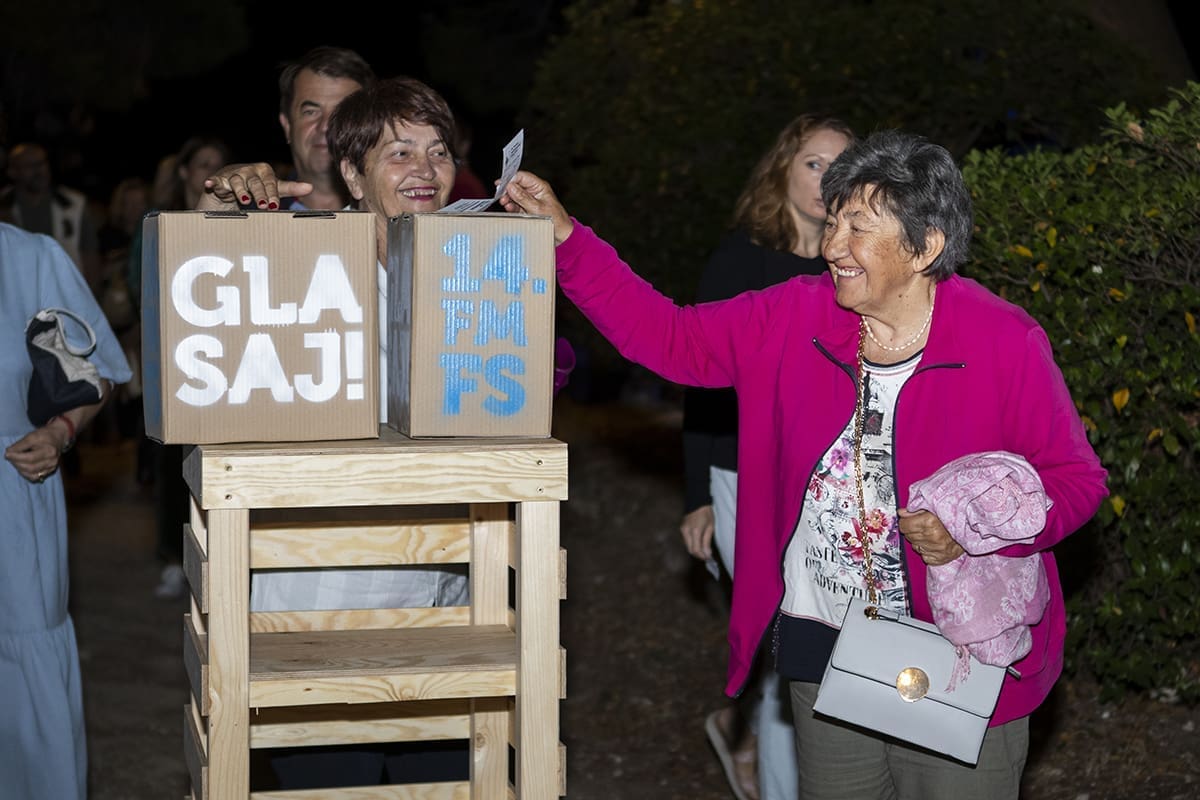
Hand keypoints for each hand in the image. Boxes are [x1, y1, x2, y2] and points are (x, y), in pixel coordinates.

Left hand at [5, 424, 66, 483]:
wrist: (58, 437)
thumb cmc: (44, 435)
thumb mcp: (32, 436)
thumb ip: (20, 445)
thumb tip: (8, 453)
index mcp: (49, 451)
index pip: (30, 458)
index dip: (16, 457)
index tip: (7, 453)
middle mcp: (52, 461)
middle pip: (30, 468)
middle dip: (17, 463)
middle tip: (10, 457)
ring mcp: (52, 467)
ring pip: (32, 475)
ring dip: (20, 469)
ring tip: (16, 462)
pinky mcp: (50, 471)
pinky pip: (36, 477)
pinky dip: (26, 474)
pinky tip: (23, 467)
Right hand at [197, 163, 312, 210]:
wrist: (228, 190)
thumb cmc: (253, 189)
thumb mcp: (271, 190)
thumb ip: (289, 188)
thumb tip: (310, 187)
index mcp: (263, 172)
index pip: (270, 182)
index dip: (272, 193)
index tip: (274, 205)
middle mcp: (248, 171)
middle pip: (255, 182)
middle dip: (260, 193)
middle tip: (264, 206)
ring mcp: (232, 175)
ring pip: (237, 181)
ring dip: (241, 191)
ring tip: (246, 201)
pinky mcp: (217, 181)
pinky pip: (216, 181)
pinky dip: (213, 182)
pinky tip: (211, 184)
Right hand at [498, 170, 573, 244]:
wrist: (561, 235)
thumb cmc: (556, 220)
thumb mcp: (538, 208)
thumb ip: (523, 197)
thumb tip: (510, 186)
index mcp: (540, 187)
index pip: (522, 177)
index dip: (510, 179)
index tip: (501, 184)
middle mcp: (534, 191)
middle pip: (516, 185)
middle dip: (507, 190)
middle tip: (500, 195)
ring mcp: (530, 200)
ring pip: (514, 195)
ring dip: (508, 198)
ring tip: (504, 202)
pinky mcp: (526, 209)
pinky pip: (515, 205)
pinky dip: (511, 206)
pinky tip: (508, 208)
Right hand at [680, 504, 715, 559]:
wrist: (697, 502)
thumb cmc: (706, 514)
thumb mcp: (710, 527)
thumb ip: (707, 542)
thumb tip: (707, 554)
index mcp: (695, 531)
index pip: (696, 550)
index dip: (702, 556)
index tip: (708, 558)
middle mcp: (686, 532)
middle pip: (690, 550)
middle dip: (698, 555)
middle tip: (706, 556)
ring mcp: (682, 530)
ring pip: (687, 546)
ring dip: (695, 550)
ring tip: (703, 550)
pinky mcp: (681, 529)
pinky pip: (686, 541)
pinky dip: (692, 545)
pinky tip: (698, 543)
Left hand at [898, 508, 963, 565]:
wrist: (973, 527)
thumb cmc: (955, 515)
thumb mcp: (935, 506)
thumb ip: (916, 509)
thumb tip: (901, 513)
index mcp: (929, 522)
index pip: (903, 525)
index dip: (906, 521)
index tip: (910, 520)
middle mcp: (932, 537)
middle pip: (908, 536)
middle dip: (913, 530)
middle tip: (924, 525)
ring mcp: (937, 550)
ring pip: (915, 546)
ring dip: (920, 540)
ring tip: (931, 534)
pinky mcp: (941, 559)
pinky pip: (925, 556)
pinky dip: (927, 551)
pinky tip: (935, 543)